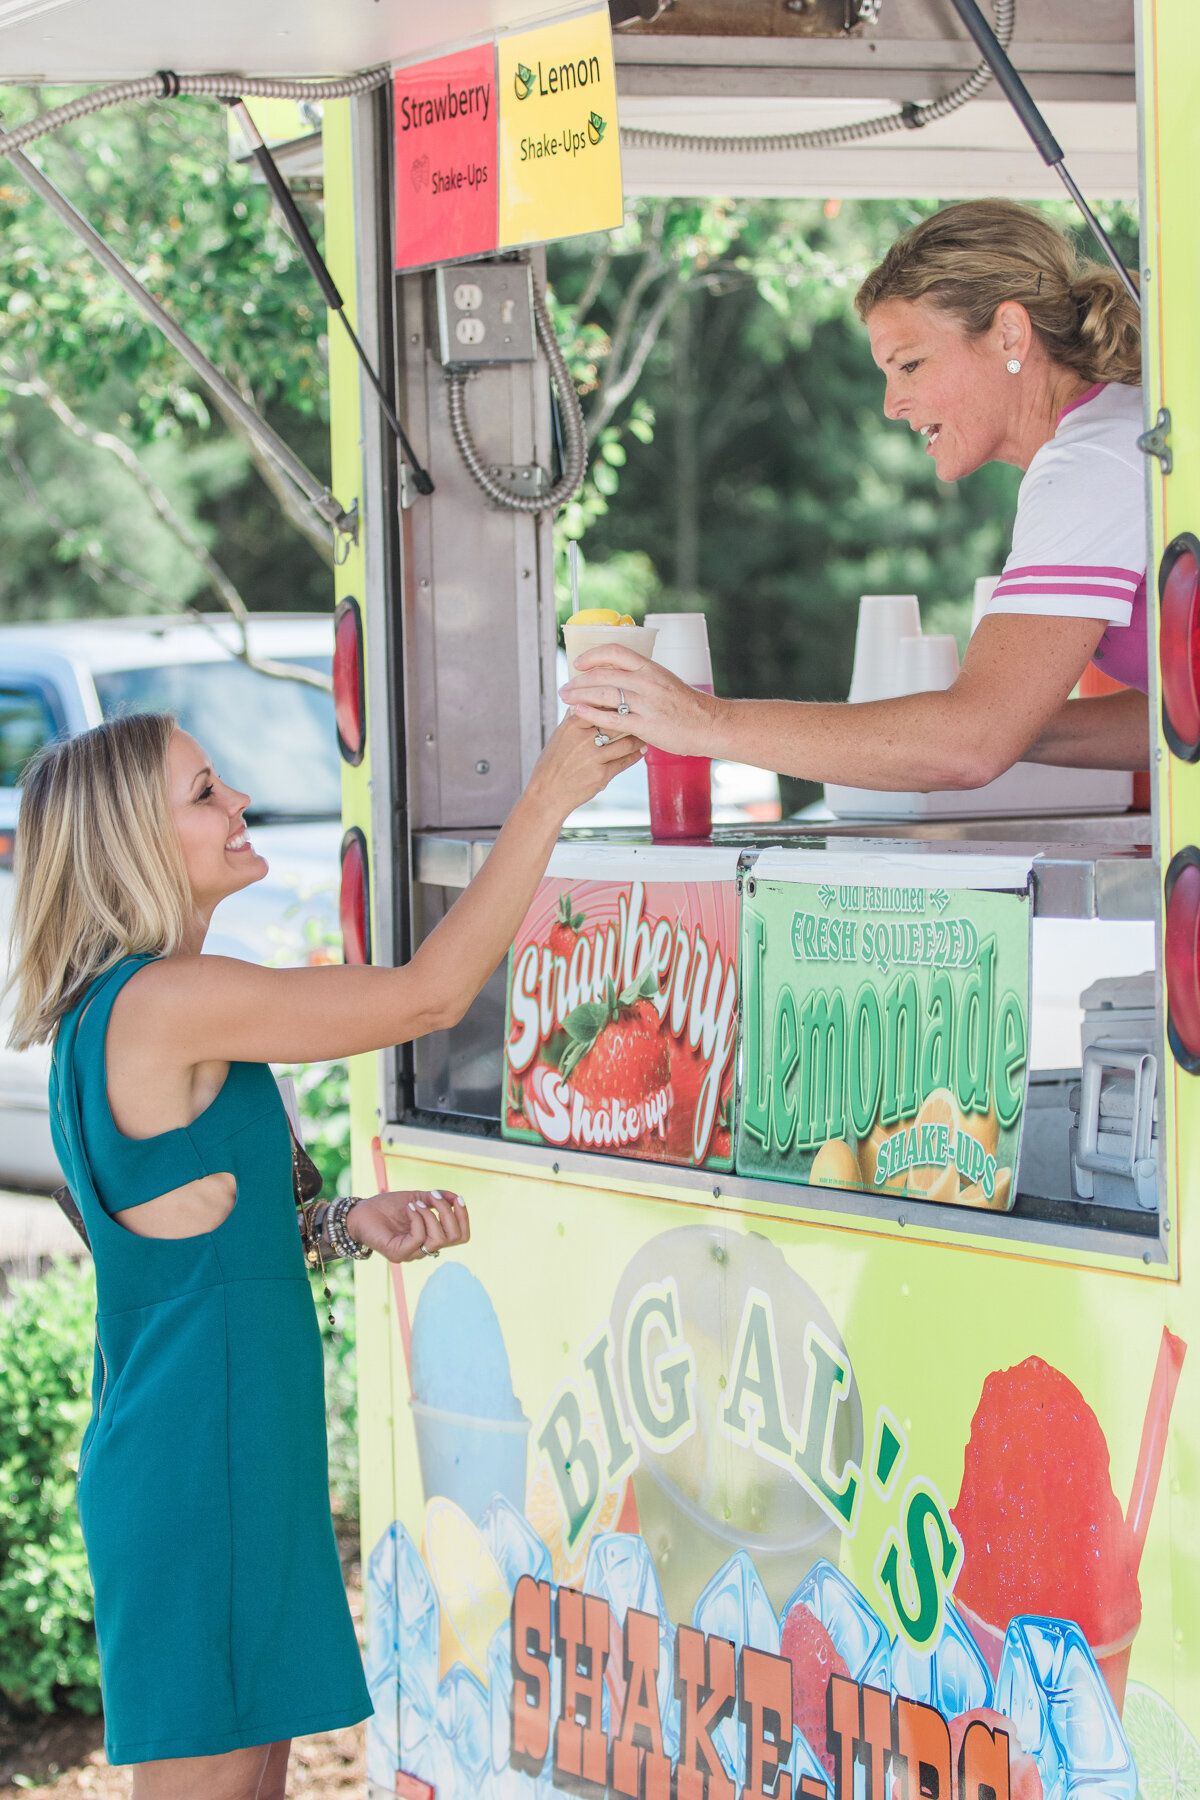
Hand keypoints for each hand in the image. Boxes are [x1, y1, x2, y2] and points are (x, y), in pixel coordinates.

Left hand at [345, 1188, 469, 1262]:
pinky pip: (418, 1239)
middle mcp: (424, 1249)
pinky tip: (409, 1208)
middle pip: (455, 1239)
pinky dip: (417, 1219)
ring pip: (438, 1240)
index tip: (457, 1198)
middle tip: (433, 1197)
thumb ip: (436, 1199)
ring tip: (415, 1203)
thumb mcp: (416, 1198)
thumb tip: (456, 1197)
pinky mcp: (398, 1253)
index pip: (461, 1236)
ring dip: (430, 1215)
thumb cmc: (387, 1207)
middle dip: (449, 1214)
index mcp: (431, 1237)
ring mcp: (411, 1253)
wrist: (360, 1212)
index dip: (464, 1217)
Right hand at [527, 712, 644, 817]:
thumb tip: (580, 703)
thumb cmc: (551, 764)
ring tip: (643, 735)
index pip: (601, 707)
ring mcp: (594, 757)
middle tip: (642, 717)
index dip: (616, 704)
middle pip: (616, 722)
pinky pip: (625, 761)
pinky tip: (640, 751)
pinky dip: (635, 755)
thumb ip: (571, 720)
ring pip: (626, 742)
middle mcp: (584, 739)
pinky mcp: (602, 774)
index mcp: (572, 725)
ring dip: (637, 739)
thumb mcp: (557, 737)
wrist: (547, 793)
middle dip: (630, 719)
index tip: (626, 703)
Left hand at [560, 646, 717, 755]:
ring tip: (566, 699)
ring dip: (580, 696)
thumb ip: (642, 678)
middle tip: (564, 688)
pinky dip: (592, 714)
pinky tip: (578, 713)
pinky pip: (613, 718)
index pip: (615, 652)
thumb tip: (618, 676)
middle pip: (603, 675)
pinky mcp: (646, 725)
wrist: (708, 724)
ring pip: (604, 695)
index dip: (593, 655)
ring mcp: (646, 703)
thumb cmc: (686, 705)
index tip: (578, 663)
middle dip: (578, 681)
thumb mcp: (664, 681)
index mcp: (650, 668)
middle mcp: (647, 682)